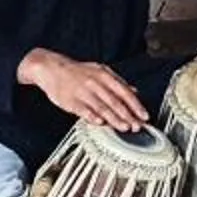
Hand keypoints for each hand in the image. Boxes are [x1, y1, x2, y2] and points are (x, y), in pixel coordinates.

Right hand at [18, 48, 150, 131]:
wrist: (51, 68)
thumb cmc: (77, 72)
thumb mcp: (99, 72)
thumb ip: (117, 82)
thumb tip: (135, 91)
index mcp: (104, 75)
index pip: (124, 91)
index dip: (136, 105)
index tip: (144, 116)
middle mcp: (95, 82)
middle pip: (115, 101)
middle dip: (128, 115)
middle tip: (137, 126)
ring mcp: (82, 91)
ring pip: (101, 106)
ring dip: (114, 119)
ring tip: (124, 127)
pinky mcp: (70, 100)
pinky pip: (83, 109)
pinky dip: (92, 116)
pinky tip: (99, 123)